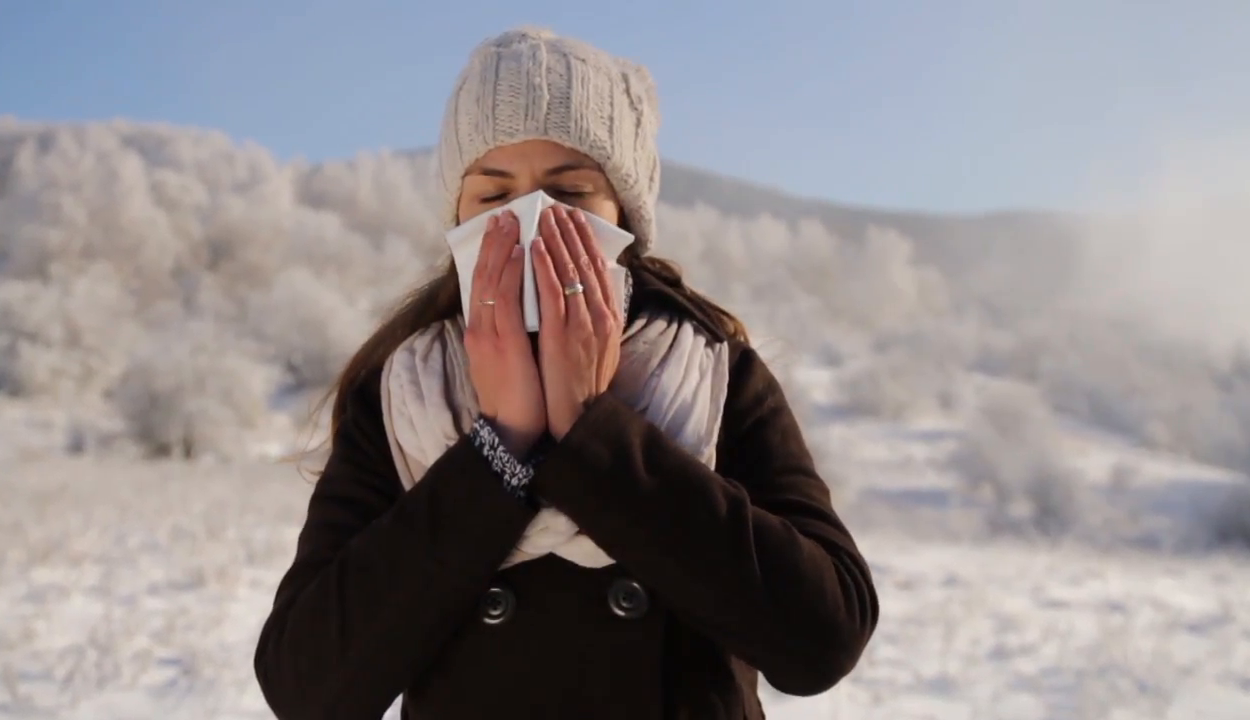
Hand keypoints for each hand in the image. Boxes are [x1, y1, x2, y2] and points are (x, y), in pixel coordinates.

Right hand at [463, 210, 545, 455]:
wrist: (513, 430)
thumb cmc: (518, 395)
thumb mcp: (508, 357)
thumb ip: (510, 330)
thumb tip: (524, 305)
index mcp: (481, 331)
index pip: (483, 283)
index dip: (491, 254)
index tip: (501, 229)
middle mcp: (480, 328)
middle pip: (484, 275)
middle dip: (495, 242)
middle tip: (506, 214)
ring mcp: (489, 334)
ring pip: (493, 280)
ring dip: (503, 247)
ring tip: (513, 222)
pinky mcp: (503, 343)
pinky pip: (507, 300)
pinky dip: (512, 272)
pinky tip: (521, 252)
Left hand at [532, 205, 622, 438]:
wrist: (578, 416)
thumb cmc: (582, 385)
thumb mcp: (598, 348)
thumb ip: (593, 320)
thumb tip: (586, 296)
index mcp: (609, 318)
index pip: (599, 269)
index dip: (586, 241)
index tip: (574, 219)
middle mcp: (601, 315)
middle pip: (587, 263)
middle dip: (572, 232)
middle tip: (557, 207)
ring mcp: (583, 323)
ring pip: (571, 271)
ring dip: (557, 239)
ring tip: (545, 215)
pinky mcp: (563, 333)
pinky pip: (553, 291)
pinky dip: (545, 265)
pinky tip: (535, 246)